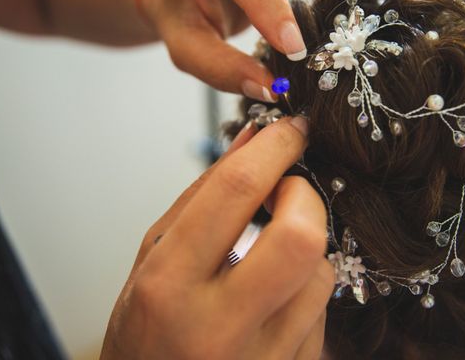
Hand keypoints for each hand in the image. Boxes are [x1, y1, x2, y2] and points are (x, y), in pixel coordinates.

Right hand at [100, 117, 334, 359]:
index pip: (237, 190)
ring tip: (270, 256)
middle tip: (287, 192)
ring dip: (305, 248)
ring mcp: (262, 359)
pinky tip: (273, 297)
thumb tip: (252, 141)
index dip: (275, 145)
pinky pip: (320, 312)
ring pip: (321, 273)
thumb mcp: (152, 259)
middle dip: (304, 195)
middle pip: (301, 235)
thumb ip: (202, 196)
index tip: (292, 128)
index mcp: (169, 285)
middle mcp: (217, 326)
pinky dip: (303, 288)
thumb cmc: (144, 334)